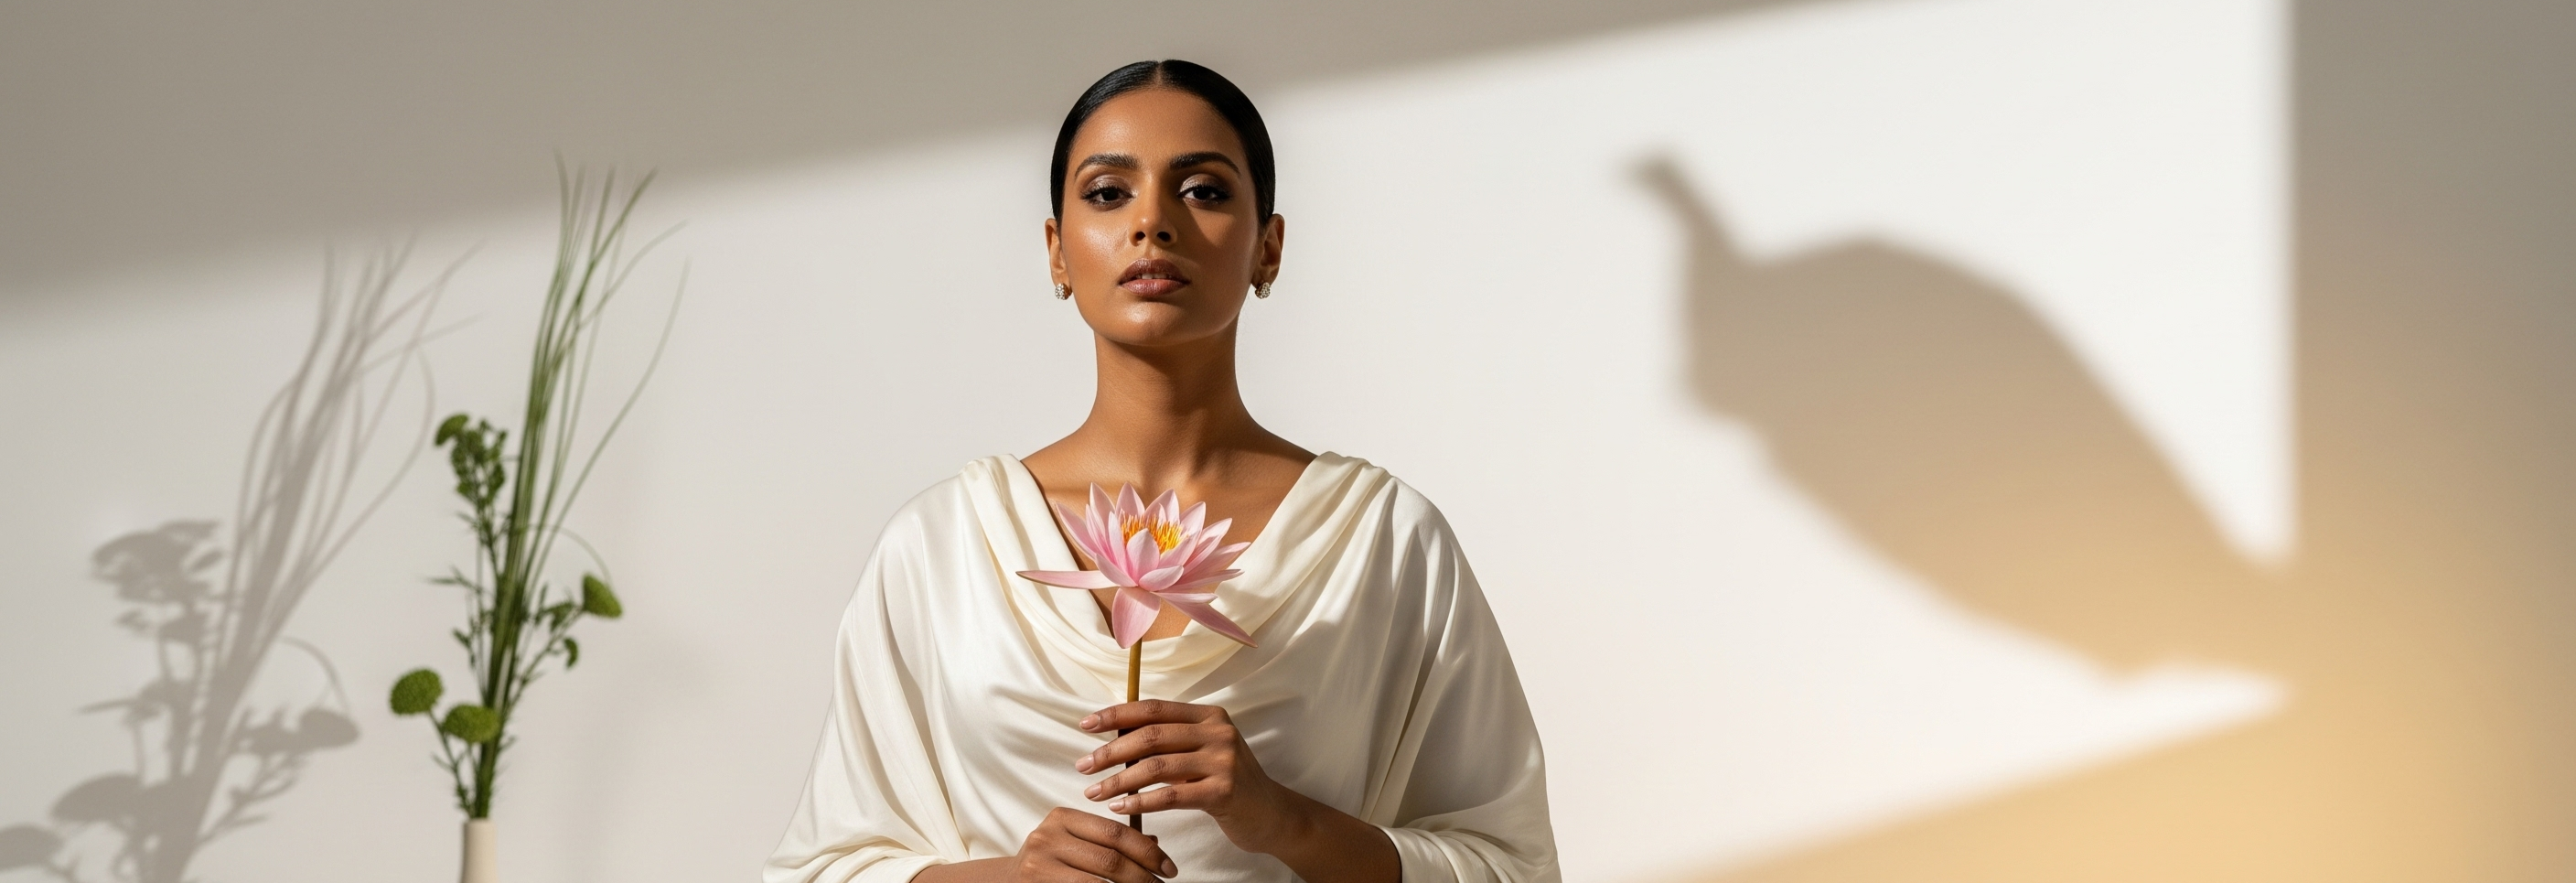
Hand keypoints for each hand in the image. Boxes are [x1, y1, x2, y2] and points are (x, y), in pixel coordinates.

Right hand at [1006, 806, 1177, 882]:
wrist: (1006, 882)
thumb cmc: (1051, 862)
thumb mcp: (1075, 843)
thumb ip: (1108, 841)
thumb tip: (1154, 844)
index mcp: (1062, 818)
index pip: (1115, 833)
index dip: (1147, 852)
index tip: (1169, 868)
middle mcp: (1047, 837)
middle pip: (1110, 859)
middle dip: (1143, 877)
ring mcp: (1039, 866)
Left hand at [1074, 699, 1301, 853]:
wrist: (1271, 814)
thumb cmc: (1227, 783)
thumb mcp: (1202, 753)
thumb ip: (1169, 742)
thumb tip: (1114, 738)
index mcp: (1209, 715)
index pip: (1153, 708)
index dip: (1116, 714)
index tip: (1086, 725)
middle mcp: (1218, 732)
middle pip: (1151, 735)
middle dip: (1110, 751)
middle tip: (1083, 766)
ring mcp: (1223, 760)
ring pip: (1156, 766)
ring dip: (1119, 781)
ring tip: (1095, 792)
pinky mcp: (1224, 791)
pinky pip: (1171, 795)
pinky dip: (1141, 802)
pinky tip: (1121, 808)